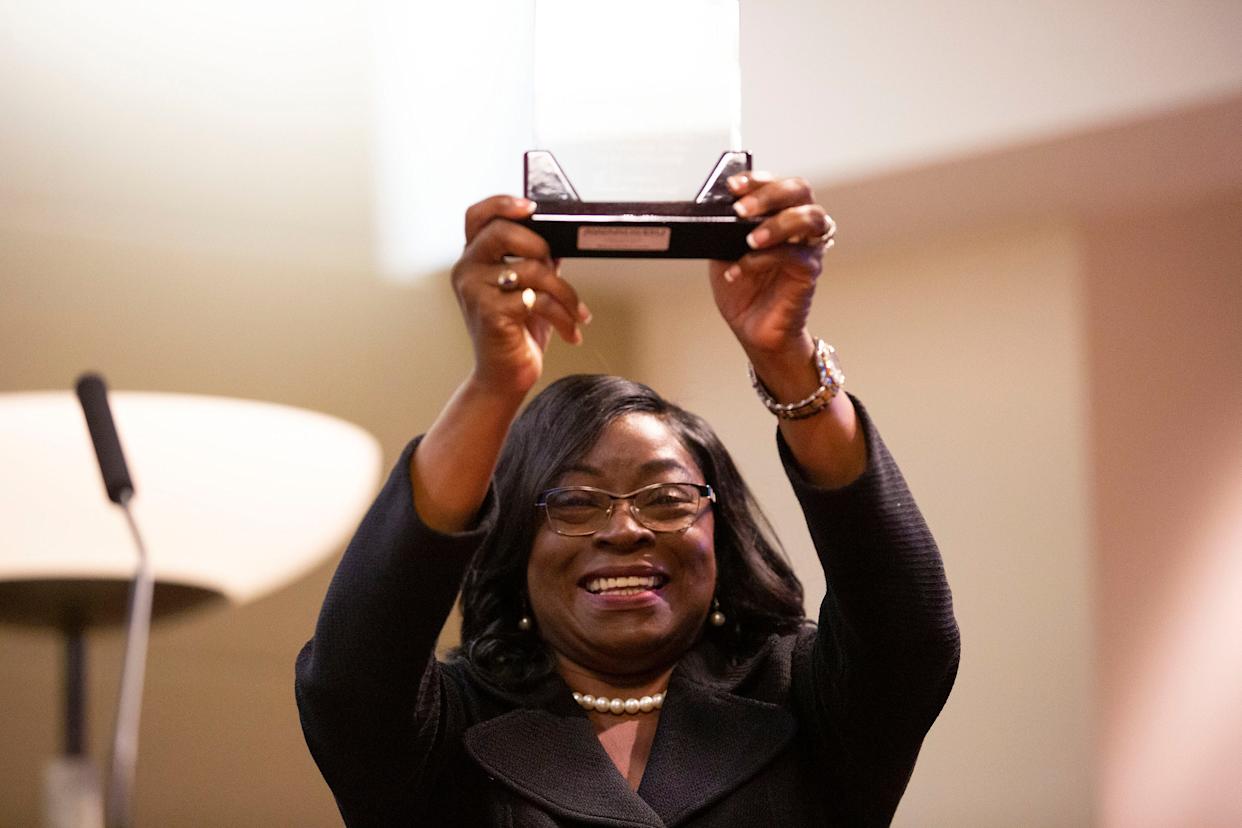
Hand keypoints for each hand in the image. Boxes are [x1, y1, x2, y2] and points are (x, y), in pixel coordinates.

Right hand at [453, 196, 591, 398]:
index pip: (477, 216)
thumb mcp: (526, 289)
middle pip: (502, 232)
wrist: (504, 377)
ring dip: (564, 292)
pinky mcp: (489, 312)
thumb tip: (558, 239)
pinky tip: (570, 330)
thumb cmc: (515, 334)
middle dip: (540, 246)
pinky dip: (561, 314)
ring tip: (576, 312)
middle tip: (556, 268)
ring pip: (530, 268)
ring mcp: (474, 291)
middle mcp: (466, 270)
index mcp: (473, 259)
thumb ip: (533, 260)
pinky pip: (535, 298)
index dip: (503, 203)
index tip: (532, 208)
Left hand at [707, 174, 834, 361]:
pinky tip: (741, 269)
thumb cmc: (742, 290)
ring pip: (811, 217)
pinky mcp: (809, 272)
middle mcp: (798, 226)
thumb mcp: (721, 252)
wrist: (751, 328)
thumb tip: (712, 211)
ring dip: (778, 223)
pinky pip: (795, 256)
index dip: (757, 179)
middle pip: (800, 190)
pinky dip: (764, 259)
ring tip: (750, 239)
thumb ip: (723, 230)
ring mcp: (808, 248)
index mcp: (778, 214)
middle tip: (741, 210)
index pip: (777, 183)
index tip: (733, 186)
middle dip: (770, 193)